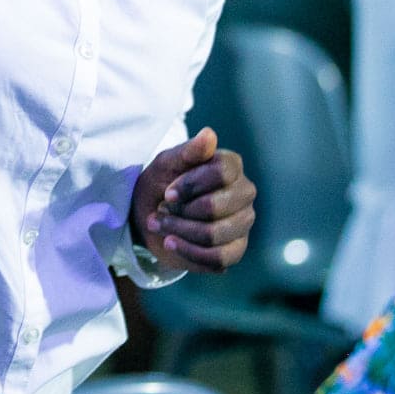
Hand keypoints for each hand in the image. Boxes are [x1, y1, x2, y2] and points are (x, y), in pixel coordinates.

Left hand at [130, 128, 255, 273]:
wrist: (150, 217)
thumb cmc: (162, 184)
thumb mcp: (167, 164)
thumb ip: (188, 151)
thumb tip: (209, 135)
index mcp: (232, 167)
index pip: (222, 173)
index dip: (190, 184)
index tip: (168, 192)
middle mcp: (244, 193)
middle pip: (216, 207)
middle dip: (181, 213)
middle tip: (162, 211)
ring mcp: (243, 223)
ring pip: (214, 234)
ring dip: (180, 232)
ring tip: (161, 227)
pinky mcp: (236, 250)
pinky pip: (218, 258)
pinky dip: (188, 252)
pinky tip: (171, 243)